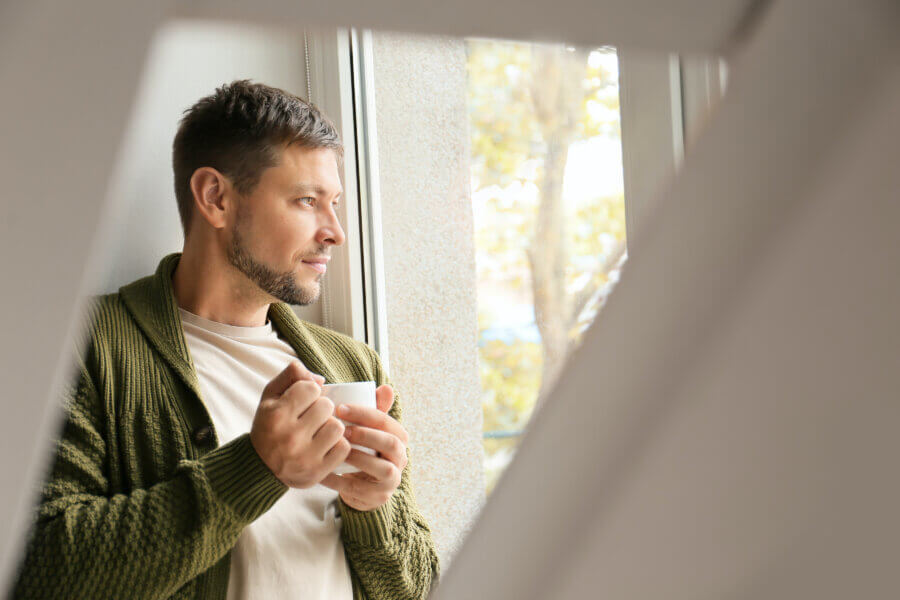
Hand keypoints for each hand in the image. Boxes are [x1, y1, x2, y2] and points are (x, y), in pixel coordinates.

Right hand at [250, 361, 351, 488]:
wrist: (260, 468)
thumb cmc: (268, 426)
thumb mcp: (270, 396)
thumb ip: (291, 376)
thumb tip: (320, 379)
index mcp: (276, 415)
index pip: (311, 388)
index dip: (309, 391)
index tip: (301, 401)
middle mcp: (290, 436)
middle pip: (327, 406)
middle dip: (321, 408)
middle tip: (310, 417)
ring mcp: (304, 457)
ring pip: (337, 427)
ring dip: (331, 426)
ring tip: (318, 431)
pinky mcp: (317, 472)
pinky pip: (343, 448)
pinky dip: (337, 445)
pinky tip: (324, 445)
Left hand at [320, 385, 409, 510]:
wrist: (364, 487)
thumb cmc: (364, 450)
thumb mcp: (369, 430)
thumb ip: (375, 408)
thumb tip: (385, 387)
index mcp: (399, 438)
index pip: (387, 422)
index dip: (365, 414)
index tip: (340, 408)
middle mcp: (401, 459)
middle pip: (391, 444)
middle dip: (367, 435)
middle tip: (342, 429)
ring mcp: (392, 481)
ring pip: (384, 469)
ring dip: (360, 458)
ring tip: (338, 450)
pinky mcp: (378, 498)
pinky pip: (361, 490)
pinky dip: (341, 481)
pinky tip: (324, 472)